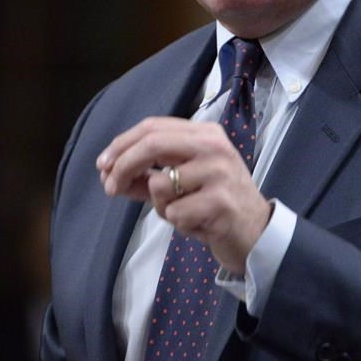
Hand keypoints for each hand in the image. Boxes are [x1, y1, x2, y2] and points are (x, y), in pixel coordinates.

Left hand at [97, 116, 271, 273]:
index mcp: (205, 133)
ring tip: (183, 213)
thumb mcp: (182, 182)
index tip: (103, 164)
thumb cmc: (216, 203)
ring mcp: (219, 173)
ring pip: (160, 185)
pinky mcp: (221, 202)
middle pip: (153, 144)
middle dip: (123, 165)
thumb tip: (109, 174)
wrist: (256, 232)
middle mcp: (214, 146)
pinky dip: (178, 224)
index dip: (122, 144)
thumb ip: (148, 175)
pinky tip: (199, 224)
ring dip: (160, 206)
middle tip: (109, 187)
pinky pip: (174, 213)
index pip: (152, 127)